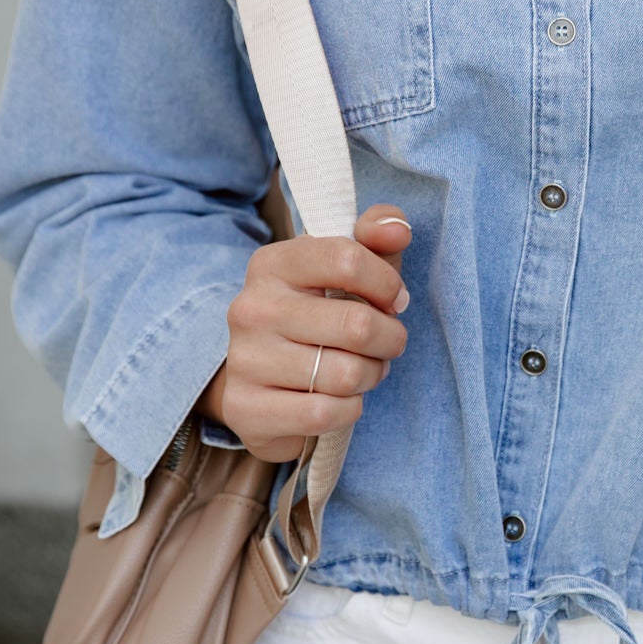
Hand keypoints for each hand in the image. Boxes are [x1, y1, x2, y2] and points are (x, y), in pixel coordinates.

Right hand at [196, 203, 412, 462]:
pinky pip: (326, 413)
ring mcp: (245, 360)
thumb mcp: (345, 269)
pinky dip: (348, 409)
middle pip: (357, 325)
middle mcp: (251, 308)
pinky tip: (339, 399)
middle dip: (390, 339)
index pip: (347, 259)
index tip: (394, 300)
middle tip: (386, 344)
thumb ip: (376, 237)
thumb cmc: (317, 315)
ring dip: (371, 376)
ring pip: (347, 375)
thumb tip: (397, 230)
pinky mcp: (247, 409)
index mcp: (272, 264)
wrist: (261, 380)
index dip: (387, 284)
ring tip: (362, 370)